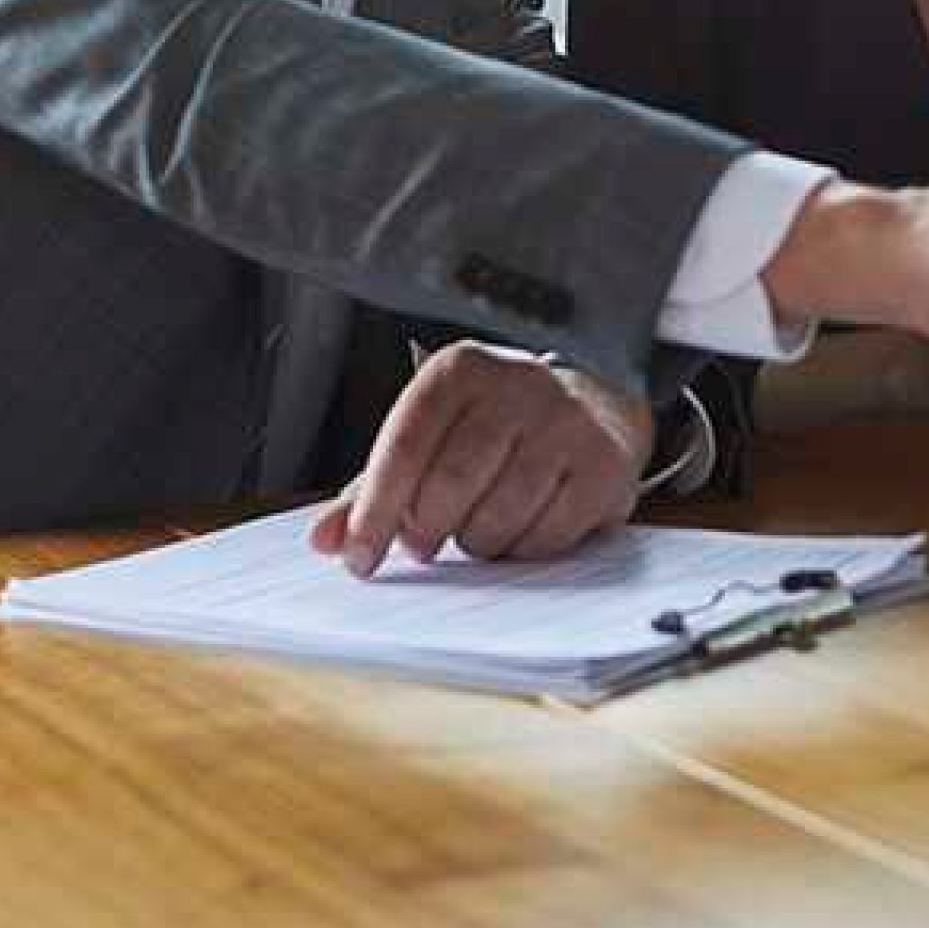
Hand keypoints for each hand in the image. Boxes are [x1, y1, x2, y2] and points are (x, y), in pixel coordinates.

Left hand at [307, 343, 652, 578]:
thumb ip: (373, 489)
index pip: (405, 445)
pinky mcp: (603, 466)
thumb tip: (325, 540)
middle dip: (426, 529)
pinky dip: (521, 550)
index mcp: (460, 371)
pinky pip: (546, 537)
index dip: (375, 510)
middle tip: (423, 542)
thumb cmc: (496, 428)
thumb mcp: (431, 438)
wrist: (594, 408)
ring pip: (498, 515)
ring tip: (475, 529)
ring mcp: (566, 424)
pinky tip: (519, 530)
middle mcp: (517, 385)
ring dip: (475, 543)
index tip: (358, 556)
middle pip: (451, 483)